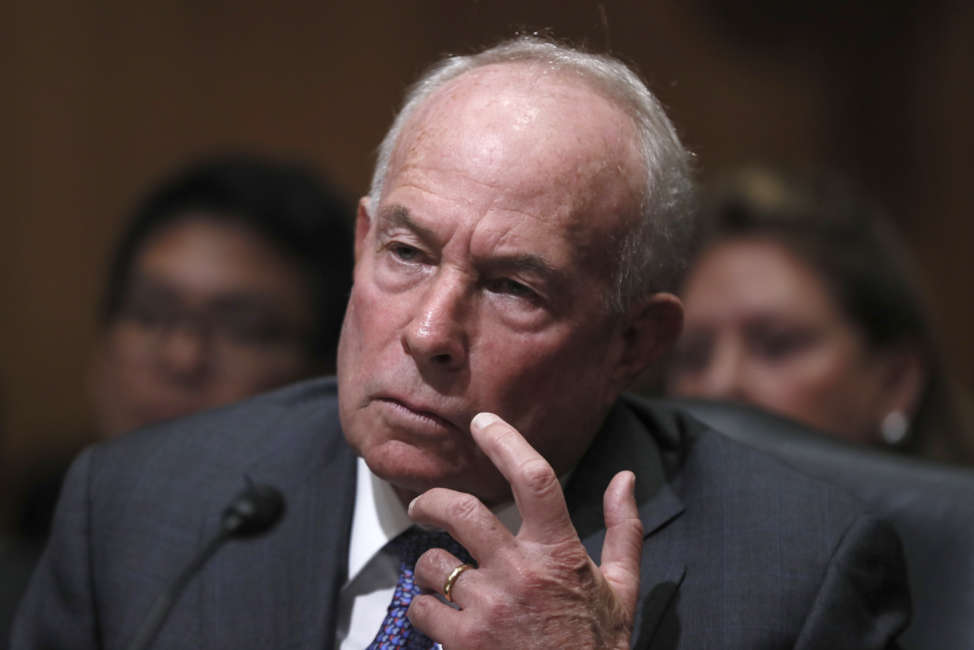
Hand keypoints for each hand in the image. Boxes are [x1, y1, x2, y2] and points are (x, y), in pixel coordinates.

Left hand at [406, 412, 642, 649]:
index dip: (505, 441)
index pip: (534, 479)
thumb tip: (625, 478)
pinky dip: (427, 608)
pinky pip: (423, 607)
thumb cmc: (596, 646)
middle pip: (460, 510)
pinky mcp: (462, 643)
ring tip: (445, 581)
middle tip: (421, 506)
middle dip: (430, 501)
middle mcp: (520, 573)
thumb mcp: (621, 588)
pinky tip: (445, 619)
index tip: (482, 423)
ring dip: (432, 568)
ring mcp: (488, 609)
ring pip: (433, 563)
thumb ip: (624, 529)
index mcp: (560, 553)